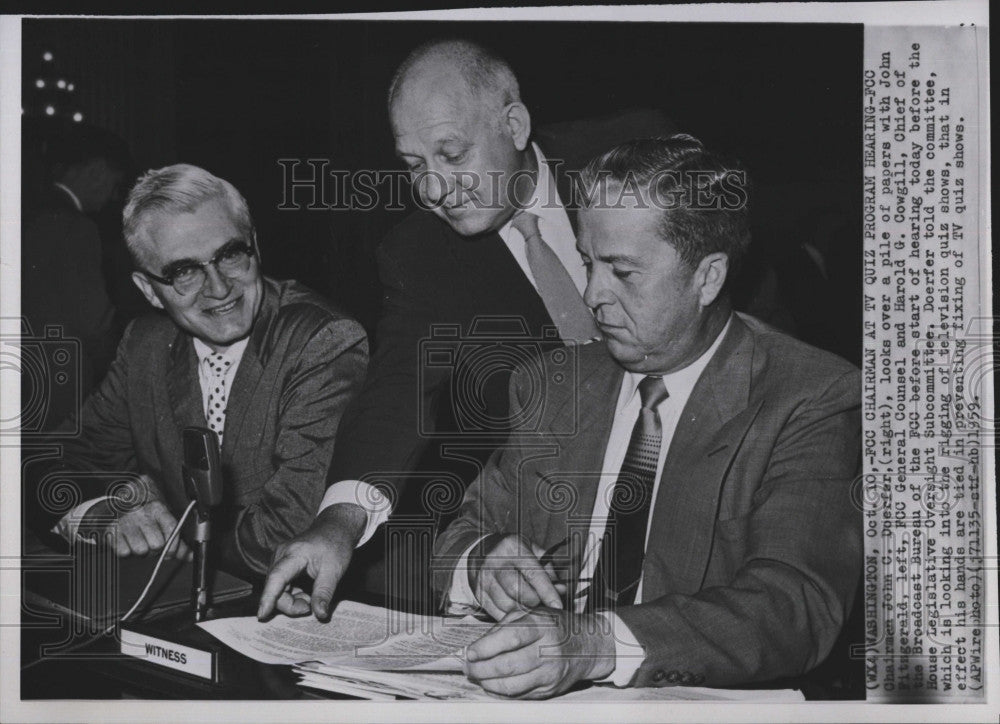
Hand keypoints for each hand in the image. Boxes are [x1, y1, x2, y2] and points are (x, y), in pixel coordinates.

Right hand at [81, 475, 190, 559]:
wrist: (114, 505)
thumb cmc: (143, 516)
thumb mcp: (161, 521)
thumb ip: (176, 540)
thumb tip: (190, 556)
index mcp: (158, 509)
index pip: (172, 530)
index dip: (173, 546)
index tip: (170, 552)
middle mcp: (142, 513)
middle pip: (157, 544)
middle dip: (156, 550)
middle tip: (150, 544)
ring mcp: (125, 521)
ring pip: (141, 550)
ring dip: (141, 552)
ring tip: (138, 542)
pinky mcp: (111, 531)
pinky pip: (124, 552)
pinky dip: (126, 551)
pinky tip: (126, 542)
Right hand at [257, 502, 365, 620]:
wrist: (335, 528)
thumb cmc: (336, 545)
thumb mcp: (334, 571)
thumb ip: (324, 593)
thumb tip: (320, 614)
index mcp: (294, 554)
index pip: (276, 578)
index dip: (268, 597)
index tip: (262, 615)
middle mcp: (281, 555)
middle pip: (275, 588)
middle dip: (290, 604)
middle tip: (310, 608)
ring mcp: (280, 559)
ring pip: (277, 588)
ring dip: (292, 599)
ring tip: (311, 598)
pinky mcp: (282, 563)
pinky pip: (281, 585)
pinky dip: (292, 593)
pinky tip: (306, 593)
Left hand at [464, 607, 615, 698]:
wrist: (587, 646)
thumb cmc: (554, 626)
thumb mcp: (532, 614)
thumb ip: (505, 626)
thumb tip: (478, 646)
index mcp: (543, 625)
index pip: (511, 637)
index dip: (487, 647)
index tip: (470, 652)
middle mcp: (549, 650)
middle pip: (509, 665)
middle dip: (481, 669)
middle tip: (468, 667)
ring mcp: (550, 673)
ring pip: (512, 685)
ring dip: (488, 683)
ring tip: (477, 676)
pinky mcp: (550, 690)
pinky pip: (519, 696)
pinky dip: (500, 692)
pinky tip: (492, 684)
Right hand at [470, 534, 563, 620]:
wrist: (479, 551)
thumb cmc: (512, 552)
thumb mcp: (531, 550)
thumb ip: (548, 568)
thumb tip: (561, 590)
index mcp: (513, 548)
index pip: (533, 574)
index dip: (547, 592)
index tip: (558, 606)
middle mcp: (496, 563)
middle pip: (518, 592)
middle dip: (535, 602)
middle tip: (543, 604)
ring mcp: (485, 580)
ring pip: (508, 606)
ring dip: (524, 611)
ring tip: (532, 607)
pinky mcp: (479, 594)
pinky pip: (498, 613)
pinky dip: (511, 617)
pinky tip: (518, 611)